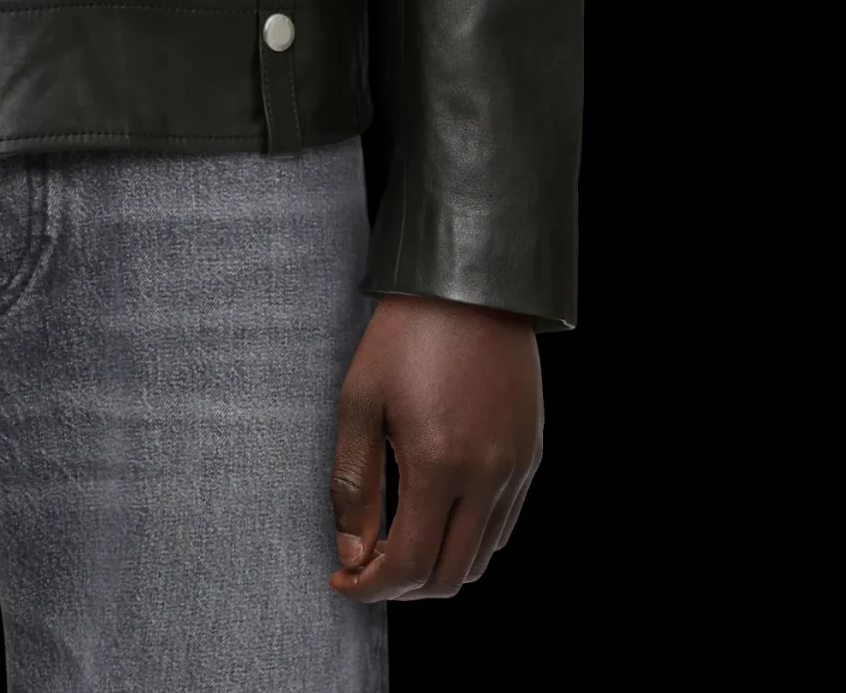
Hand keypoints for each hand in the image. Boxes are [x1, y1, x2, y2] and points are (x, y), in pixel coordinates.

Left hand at [329, 295, 541, 600]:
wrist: (470, 285)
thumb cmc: (405, 335)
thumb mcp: (361, 399)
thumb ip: (353, 483)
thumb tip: (351, 553)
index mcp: (438, 465)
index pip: (409, 565)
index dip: (371, 587)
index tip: (343, 581)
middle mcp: (486, 477)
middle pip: (449, 576)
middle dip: (403, 588)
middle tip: (367, 569)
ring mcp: (515, 469)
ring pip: (481, 557)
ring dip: (438, 567)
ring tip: (399, 544)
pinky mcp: (530, 456)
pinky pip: (503, 525)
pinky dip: (470, 540)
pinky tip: (438, 516)